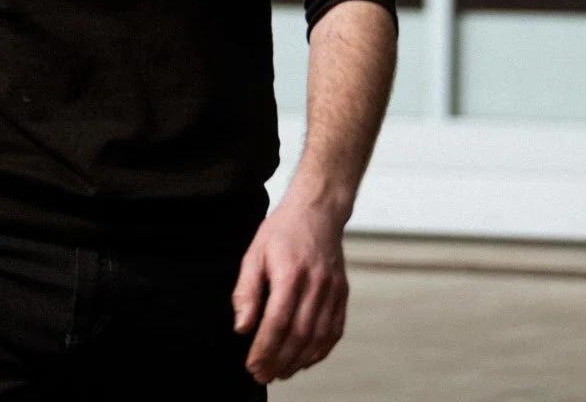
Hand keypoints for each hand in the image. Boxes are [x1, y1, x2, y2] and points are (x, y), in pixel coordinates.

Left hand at [232, 185, 348, 383]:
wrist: (317, 210)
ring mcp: (333, 290)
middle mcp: (316, 284)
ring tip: (280, 372)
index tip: (252, 364)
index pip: (277, 321)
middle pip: (299, 335)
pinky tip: (304, 360)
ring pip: (318, 338)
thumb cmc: (283, 230)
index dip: (264, 349)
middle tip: (262, 375)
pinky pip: (334, 332)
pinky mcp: (343, 294)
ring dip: (298, 362)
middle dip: (279, 361)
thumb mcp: (255, 253)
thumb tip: (242, 327)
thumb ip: (246, 291)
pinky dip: (319, 352)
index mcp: (291, 272)